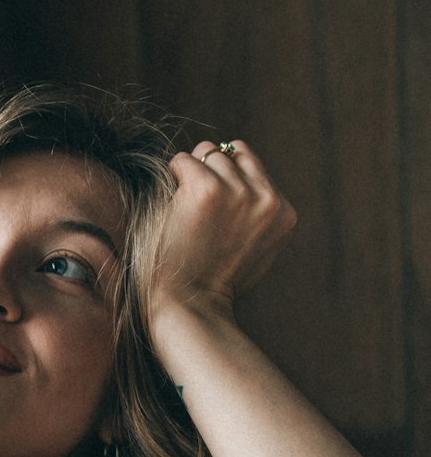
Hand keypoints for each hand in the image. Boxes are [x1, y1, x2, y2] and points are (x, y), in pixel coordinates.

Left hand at [147, 139, 296, 326]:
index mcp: (284, 212)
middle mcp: (268, 199)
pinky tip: (173, 206)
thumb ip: (259, 213)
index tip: (214, 209)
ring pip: (209, 153)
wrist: (191, 303)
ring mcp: (239, 192)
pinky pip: (184, 161)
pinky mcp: (207, 189)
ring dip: (191, 175)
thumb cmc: (215, 280)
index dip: (228, 179)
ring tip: (186, 211)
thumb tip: (245, 178)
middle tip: (196, 208)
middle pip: (232, 153)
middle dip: (211, 171)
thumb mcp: (256, 248)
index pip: (253, 164)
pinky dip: (173, 177)